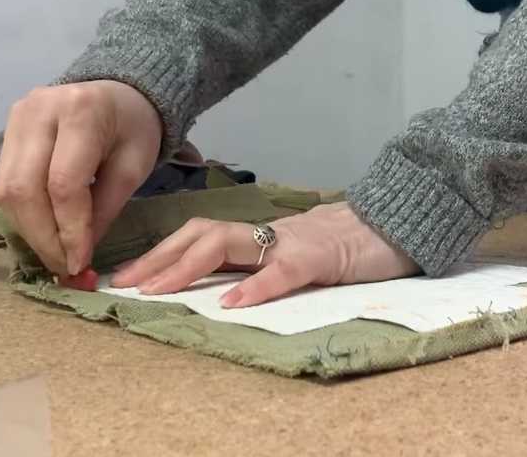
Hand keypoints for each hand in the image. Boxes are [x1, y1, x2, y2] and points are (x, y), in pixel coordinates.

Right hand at [0, 81, 162, 275]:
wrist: (119, 92)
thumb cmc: (133, 128)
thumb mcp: (134, 166)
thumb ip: (105, 209)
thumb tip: (78, 256)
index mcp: (81, 111)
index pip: (63, 183)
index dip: (69, 230)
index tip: (80, 263)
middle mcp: (38, 110)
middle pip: (24, 188)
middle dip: (43, 237)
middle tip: (64, 266)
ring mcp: (16, 118)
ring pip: (6, 189)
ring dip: (29, 230)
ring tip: (55, 253)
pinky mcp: (6, 129)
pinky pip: (4, 182)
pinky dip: (22, 214)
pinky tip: (44, 230)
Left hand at [110, 202, 419, 306]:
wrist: (404, 222)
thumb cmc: (353, 244)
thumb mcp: (299, 254)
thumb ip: (265, 263)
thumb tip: (222, 284)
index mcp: (261, 235)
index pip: (200, 235)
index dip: (161, 253)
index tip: (126, 276)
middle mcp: (269, 233)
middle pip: (200, 234)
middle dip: (158, 258)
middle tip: (123, 284)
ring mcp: (294, 241)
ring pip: (229, 244)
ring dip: (186, 267)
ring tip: (157, 291)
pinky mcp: (322, 256)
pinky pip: (283, 271)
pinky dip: (255, 287)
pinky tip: (231, 303)